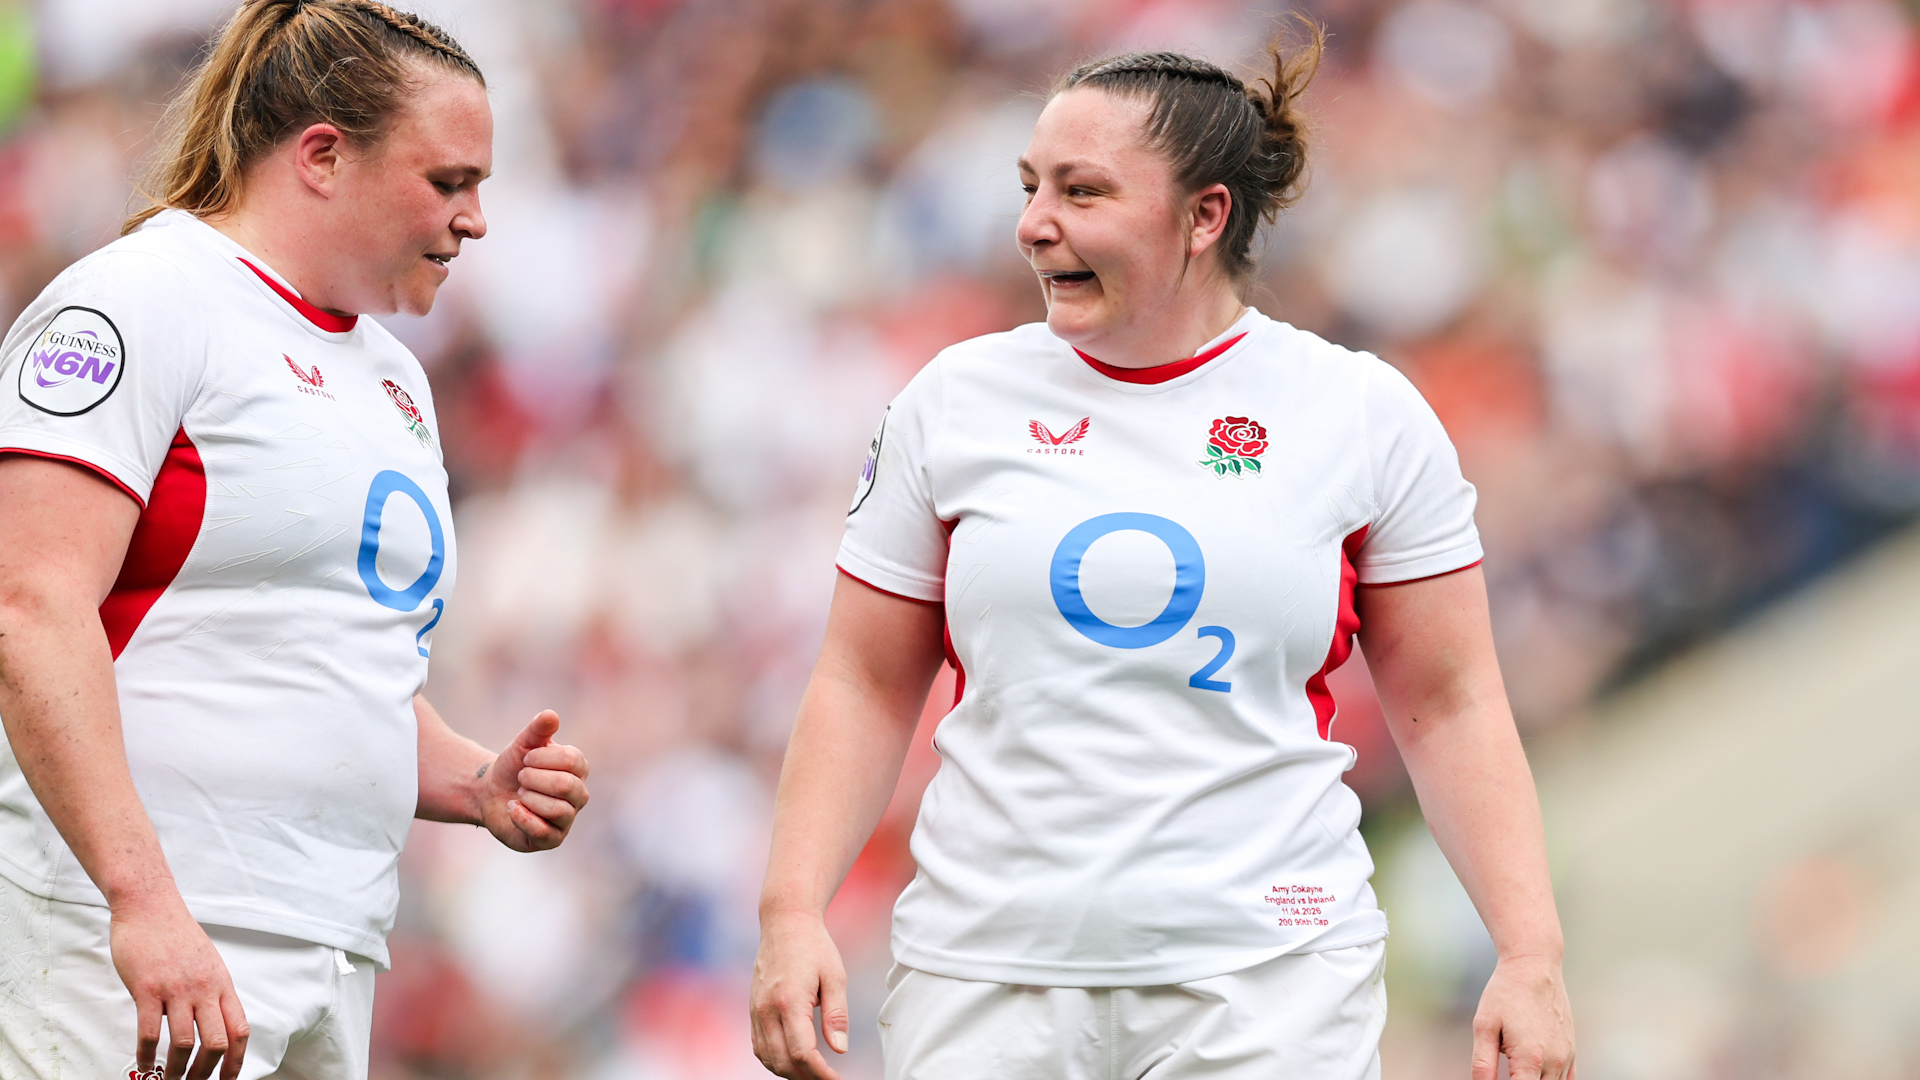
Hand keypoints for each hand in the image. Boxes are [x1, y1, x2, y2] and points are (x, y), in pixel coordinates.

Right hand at [109, 896, 247, 1079]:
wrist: (151, 906)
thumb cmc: (176, 935)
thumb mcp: (208, 963)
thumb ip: (212, 992)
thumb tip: (213, 1022)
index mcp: (222, 984)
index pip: (240, 1030)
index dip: (237, 1061)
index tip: (229, 1079)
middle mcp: (204, 989)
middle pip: (217, 1043)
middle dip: (207, 1072)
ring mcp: (177, 990)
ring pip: (186, 1043)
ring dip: (178, 1069)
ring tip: (170, 1079)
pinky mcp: (148, 989)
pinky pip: (150, 1032)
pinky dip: (148, 1054)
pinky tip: (145, 1062)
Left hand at [478, 710, 588, 851]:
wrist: (490, 792)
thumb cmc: (513, 767)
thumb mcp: (523, 744)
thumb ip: (537, 730)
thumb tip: (550, 715)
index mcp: (578, 769)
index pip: (572, 760)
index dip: (542, 758)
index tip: (525, 759)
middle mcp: (579, 795)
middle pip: (566, 786)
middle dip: (533, 779)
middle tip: (521, 777)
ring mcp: (567, 819)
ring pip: (559, 810)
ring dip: (529, 798)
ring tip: (519, 794)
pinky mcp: (552, 840)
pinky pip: (544, 832)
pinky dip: (523, 817)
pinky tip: (512, 808)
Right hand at [750, 911, 848, 1078]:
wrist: (784, 922)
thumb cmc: (814, 947)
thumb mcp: (835, 977)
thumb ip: (837, 1015)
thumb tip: (840, 1050)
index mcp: (789, 1001)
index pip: (802, 1053)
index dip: (821, 1074)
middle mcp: (767, 1009)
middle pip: (782, 1062)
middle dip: (806, 1078)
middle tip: (828, 1079)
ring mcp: (756, 1010)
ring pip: (767, 1058)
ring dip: (789, 1072)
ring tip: (813, 1073)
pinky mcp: (753, 1009)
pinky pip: (758, 1046)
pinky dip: (774, 1060)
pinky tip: (793, 1060)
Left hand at [1471, 954, 1574, 1079]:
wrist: (1534, 967)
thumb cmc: (1505, 994)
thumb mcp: (1484, 1026)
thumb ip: (1483, 1064)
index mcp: (1530, 1059)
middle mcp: (1554, 1062)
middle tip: (1506, 1069)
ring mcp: (1566, 1057)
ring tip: (1515, 1060)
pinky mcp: (1571, 1051)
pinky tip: (1534, 1072)